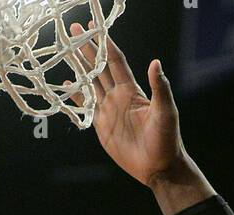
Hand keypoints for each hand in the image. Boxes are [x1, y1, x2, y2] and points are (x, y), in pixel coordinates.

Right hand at [71, 27, 186, 187]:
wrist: (158, 167)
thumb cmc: (167, 139)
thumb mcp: (165, 111)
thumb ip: (159, 88)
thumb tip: (155, 63)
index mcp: (131, 90)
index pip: (115, 61)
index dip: (105, 44)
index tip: (94, 27)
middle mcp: (118, 96)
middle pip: (98, 68)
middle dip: (86, 49)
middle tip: (73, 30)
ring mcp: (109, 110)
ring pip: (90, 84)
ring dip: (78, 68)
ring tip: (65, 51)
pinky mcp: (102, 126)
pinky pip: (86, 107)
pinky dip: (76, 96)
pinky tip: (67, 85)